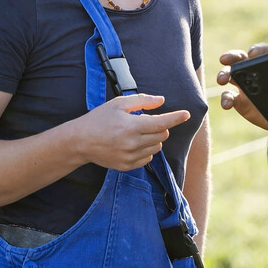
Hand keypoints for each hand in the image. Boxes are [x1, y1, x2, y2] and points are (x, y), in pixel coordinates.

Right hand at [73, 94, 189, 170]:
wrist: (80, 141)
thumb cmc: (99, 119)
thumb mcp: (119, 103)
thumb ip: (142, 101)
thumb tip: (161, 101)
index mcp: (132, 126)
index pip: (162, 123)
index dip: (176, 118)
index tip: (187, 114)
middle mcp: (133, 143)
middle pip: (162, 136)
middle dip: (160, 127)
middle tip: (146, 122)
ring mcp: (130, 157)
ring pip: (157, 148)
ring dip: (154, 139)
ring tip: (138, 133)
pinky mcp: (127, 166)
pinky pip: (148, 158)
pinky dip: (146, 150)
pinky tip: (133, 143)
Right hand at [217, 46, 267, 132]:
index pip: (260, 51)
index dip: (254, 50)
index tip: (252, 53)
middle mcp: (254, 71)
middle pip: (239, 58)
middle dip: (231, 56)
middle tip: (226, 59)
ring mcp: (244, 86)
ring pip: (229, 75)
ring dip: (222, 74)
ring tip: (223, 80)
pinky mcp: (239, 102)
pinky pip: (228, 97)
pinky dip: (225, 99)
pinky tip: (227, 104)